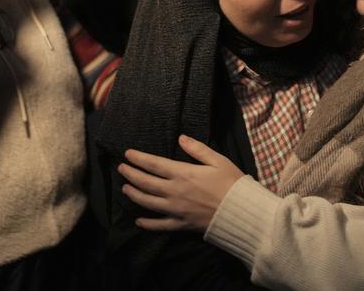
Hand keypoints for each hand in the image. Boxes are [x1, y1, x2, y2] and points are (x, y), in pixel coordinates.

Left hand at [117, 135, 244, 232]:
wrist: (242, 212)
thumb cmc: (232, 183)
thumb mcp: (218, 160)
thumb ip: (197, 149)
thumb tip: (181, 138)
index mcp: (183, 173)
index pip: (154, 164)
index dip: (138, 158)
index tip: (127, 154)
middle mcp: (175, 192)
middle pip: (146, 182)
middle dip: (131, 174)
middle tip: (122, 168)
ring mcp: (176, 210)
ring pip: (147, 202)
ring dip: (134, 195)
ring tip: (125, 188)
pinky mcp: (181, 225)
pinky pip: (159, 225)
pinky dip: (147, 224)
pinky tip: (138, 221)